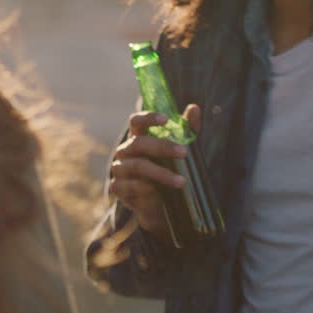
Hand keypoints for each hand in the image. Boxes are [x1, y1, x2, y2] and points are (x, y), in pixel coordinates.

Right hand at [109, 104, 200, 239]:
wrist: (159, 204)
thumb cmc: (168, 170)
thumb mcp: (181, 150)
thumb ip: (187, 130)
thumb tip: (195, 108)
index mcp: (137, 137)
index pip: (136, 121)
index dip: (149, 118)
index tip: (166, 119)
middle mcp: (125, 151)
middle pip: (139, 143)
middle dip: (163, 147)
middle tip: (184, 152)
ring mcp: (119, 169)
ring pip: (137, 166)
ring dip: (160, 173)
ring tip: (181, 182)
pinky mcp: (117, 188)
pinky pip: (128, 185)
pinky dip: (143, 188)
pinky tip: (155, 190)